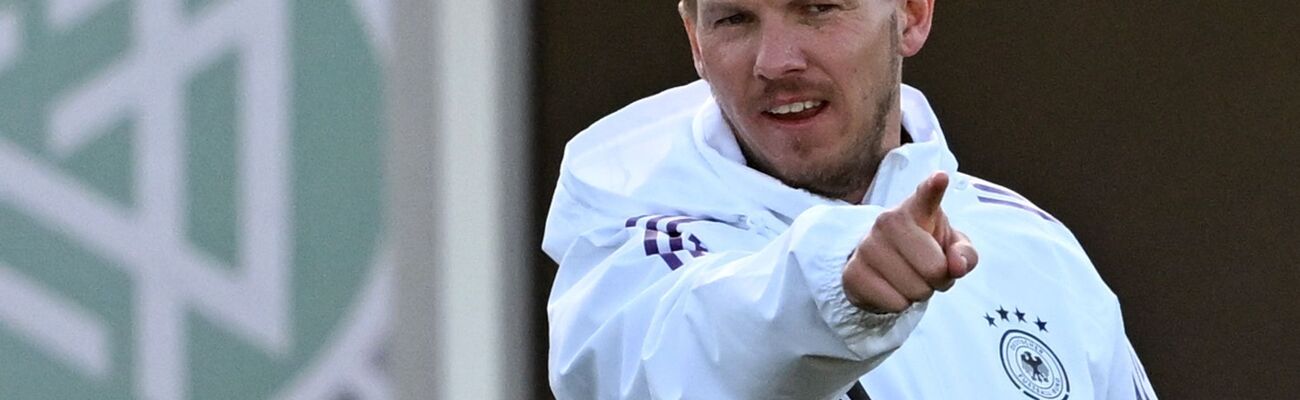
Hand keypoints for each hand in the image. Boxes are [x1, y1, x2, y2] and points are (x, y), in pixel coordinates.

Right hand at [841, 171, 979, 312]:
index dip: (933, 188)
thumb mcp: (951, 248)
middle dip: (939, 280)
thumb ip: (965, 254)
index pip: (926, 195)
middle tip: (928, 272)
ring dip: (919, 293)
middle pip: (934, 269)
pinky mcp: (853, 273)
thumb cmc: (925, 252)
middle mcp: (887, 221)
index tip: (940, 178)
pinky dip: (900, 304)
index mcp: (916, 209)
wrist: (882, 269)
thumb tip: (957, 266)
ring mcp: (866, 246)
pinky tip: (891, 288)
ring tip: (909, 278)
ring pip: (915, 290)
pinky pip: (895, 303)